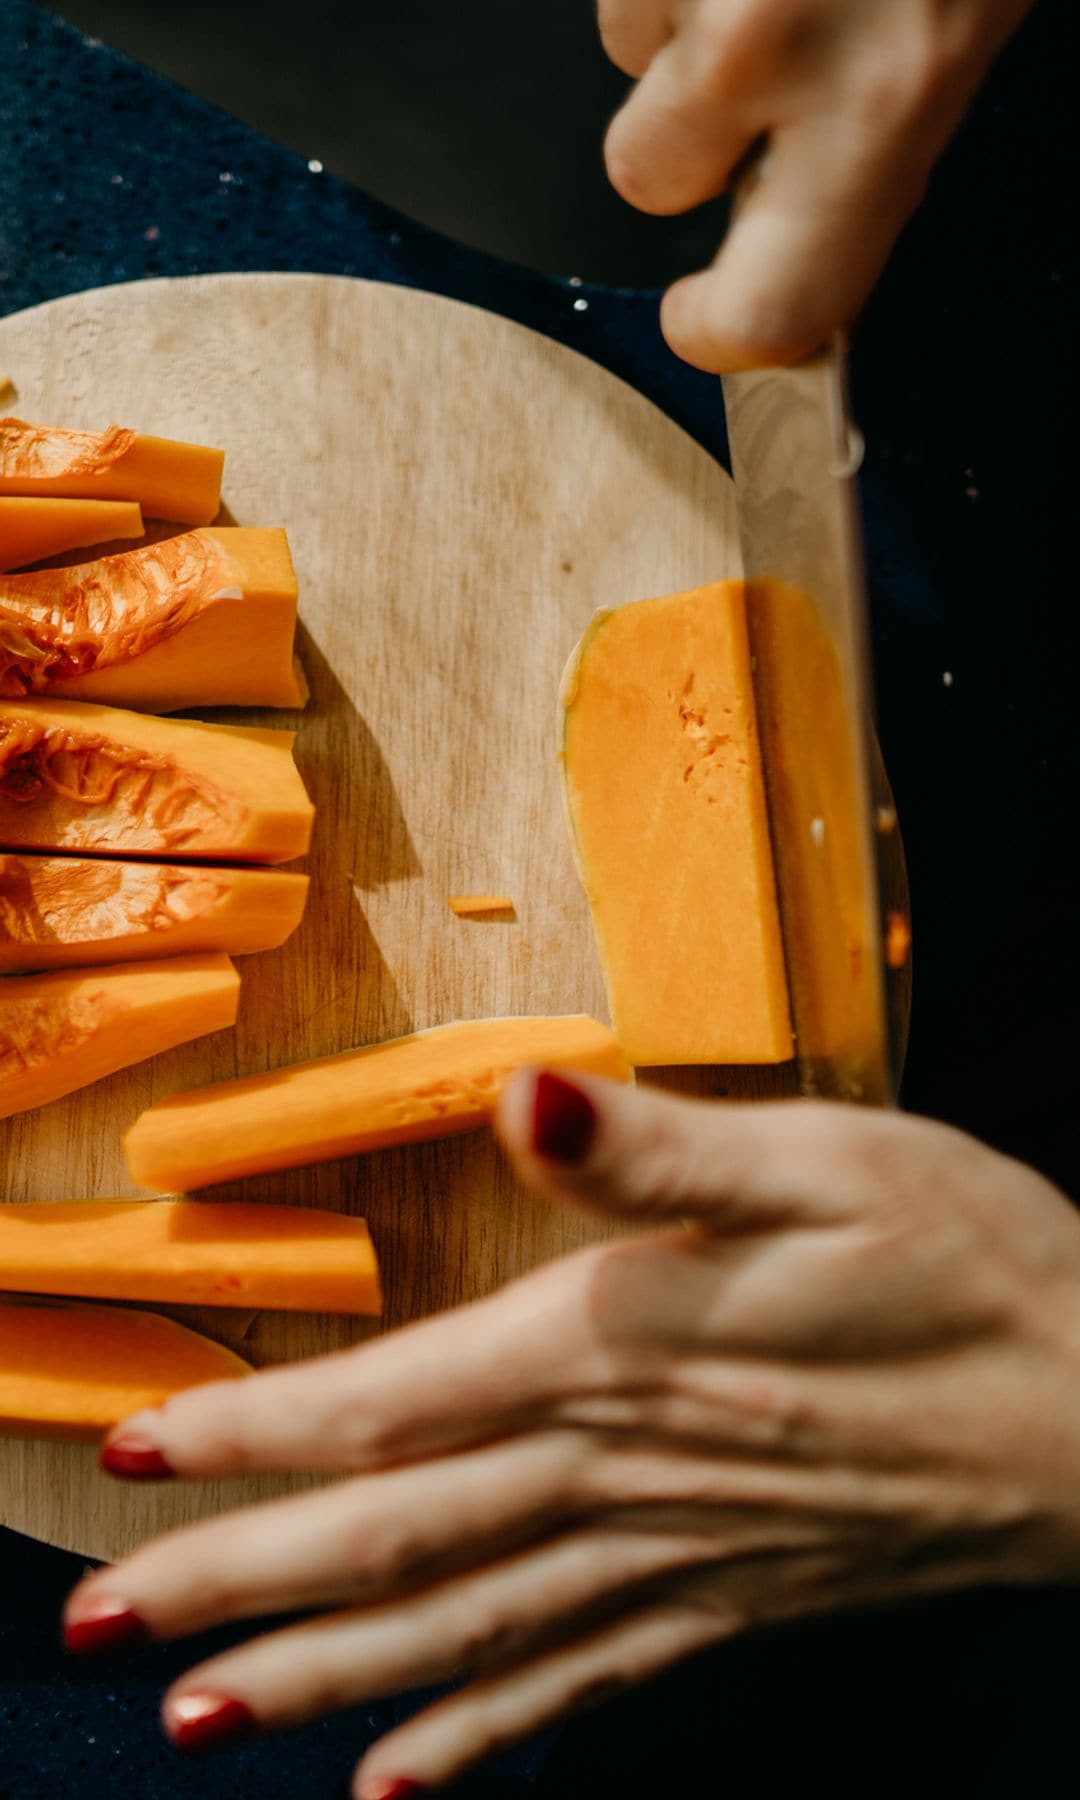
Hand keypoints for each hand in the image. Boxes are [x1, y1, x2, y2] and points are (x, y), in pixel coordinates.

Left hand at [65, 1073, 1079, 1794]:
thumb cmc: (968, 1264)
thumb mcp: (824, 1163)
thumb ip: (656, 1150)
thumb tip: (520, 1096)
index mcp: (623, 1350)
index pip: (396, 1409)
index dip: (256, 1436)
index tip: (134, 1460)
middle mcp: (625, 1475)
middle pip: (395, 1546)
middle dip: (237, 1584)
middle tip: (97, 1631)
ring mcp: (675, 1560)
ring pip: (460, 1636)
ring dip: (319, 1680)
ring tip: (196, 1719)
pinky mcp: (728, 1603)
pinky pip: (574, 1690)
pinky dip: (473, 1742)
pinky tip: (397, 1792)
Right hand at [598, 0, 1032, 367]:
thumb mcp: (954, 39)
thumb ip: (872, 151)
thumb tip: (797, 234)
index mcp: (885, 105)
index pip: (771, 307)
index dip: (721, 329)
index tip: (706, 319)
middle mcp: (772, 42)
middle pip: (647, 178)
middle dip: (682, 139)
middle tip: (750, 72)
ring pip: (629, 52)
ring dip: (680, 18)